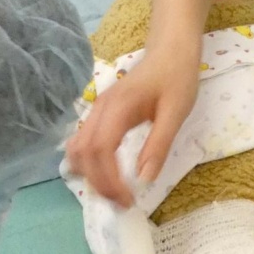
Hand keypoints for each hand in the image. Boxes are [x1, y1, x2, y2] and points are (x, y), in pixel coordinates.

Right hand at [66, 51, 198, 206]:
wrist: (170, 50)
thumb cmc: (177, 77)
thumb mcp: (176, 112)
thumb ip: (158, 145)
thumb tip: (144, 180)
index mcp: (118, 108)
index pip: (100, 150)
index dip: (109, 179)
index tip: (128, 199)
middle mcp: (100, 109)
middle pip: (83, 153)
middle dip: (99, 183)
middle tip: (123, 202)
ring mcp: (97, 111)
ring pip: (77, 149)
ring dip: (90, 175)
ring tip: (114, 192)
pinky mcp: (100, 114)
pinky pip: (83, 143)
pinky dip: (89, 164)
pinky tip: (108, 175)